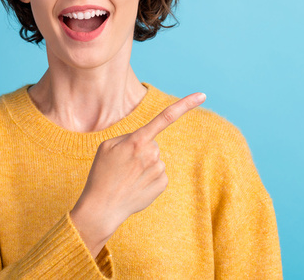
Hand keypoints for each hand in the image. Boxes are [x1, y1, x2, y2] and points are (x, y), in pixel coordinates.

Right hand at [69, 92, 205, 256]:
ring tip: (127, 178)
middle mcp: (152, 153)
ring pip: (155, 159)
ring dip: (144, 166)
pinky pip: (159, 174)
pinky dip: (149, 179)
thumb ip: (129, 137)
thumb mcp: (107, 146)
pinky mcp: (163, 184)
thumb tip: (149, 141)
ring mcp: (159, 169)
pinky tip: (135, 187)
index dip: (185, 104)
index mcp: (137, 140)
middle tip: (123, 166)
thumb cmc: (101, 174)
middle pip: (152, 144)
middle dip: (140, 151)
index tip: (202, 95)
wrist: (101, 208)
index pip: (165, 117)